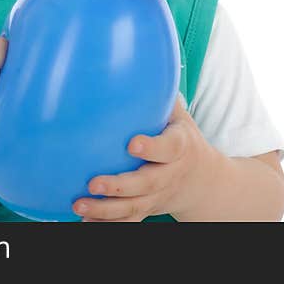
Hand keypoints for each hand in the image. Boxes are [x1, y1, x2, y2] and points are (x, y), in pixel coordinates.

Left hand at [72, 95, 217, 221]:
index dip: (152, 147)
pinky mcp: (147, 209)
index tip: (132, 143)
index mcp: (180, 147)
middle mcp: (170, 175)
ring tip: (79, 204)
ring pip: (133, 207)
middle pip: (146, 184)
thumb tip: (138, 58)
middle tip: (94, 182)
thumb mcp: (179, 115)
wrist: (204, 181)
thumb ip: (159, 93)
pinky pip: (128, 222)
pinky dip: (107, 225)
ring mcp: (157, 197)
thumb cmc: (183, 136)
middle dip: (119, 186)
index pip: (169, 148)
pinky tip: (84, 223)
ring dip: (105, 210)